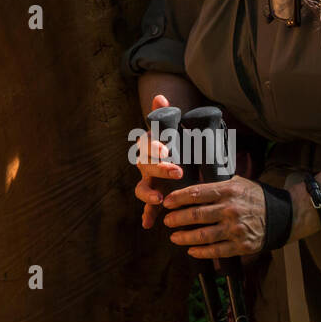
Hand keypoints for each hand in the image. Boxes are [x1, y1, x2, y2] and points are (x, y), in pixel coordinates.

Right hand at [134, 94, 184, 229]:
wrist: (177, 156)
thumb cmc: (174, 142)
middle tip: (177, 171)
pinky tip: (148, 224)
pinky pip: (148, 207)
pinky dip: (147, 215)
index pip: (147, 144)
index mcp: (150, 146)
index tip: (166, 149)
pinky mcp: (155, 195)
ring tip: (159, 200)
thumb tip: (159, 97)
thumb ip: (165, 114)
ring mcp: (149, 181)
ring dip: (148, 195)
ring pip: (142, 188)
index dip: (154, 147)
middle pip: (146, 166)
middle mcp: (146, 164)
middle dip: (160, 169)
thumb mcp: (172, 128)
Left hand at [160, 176, 266, 257]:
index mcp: (228, 191)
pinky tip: (191, 250)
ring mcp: (236, 229)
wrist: (280, 215)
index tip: (167, 202)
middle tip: (167, 221)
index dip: (178, 198)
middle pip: (196, 215)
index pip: (196, 193)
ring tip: (174, 237)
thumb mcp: (237, 182)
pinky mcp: (241, 245)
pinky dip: (202, 252)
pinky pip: (217, 251)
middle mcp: (230, 210)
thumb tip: (191, 185)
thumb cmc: (254, 197)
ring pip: (204, 235)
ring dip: (185, 237)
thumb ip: (216, 184)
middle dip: (177, 219)